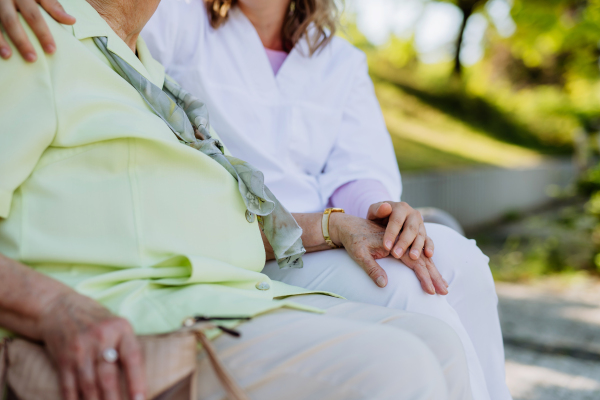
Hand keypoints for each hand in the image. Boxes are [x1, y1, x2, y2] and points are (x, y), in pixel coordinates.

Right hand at [0, 0, 74, 60]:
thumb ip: (53, 7)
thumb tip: (72, 20)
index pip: (34, 16)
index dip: (43, 33)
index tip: (51, 50)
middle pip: (13, 20)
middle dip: (22, 41)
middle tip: (32, 58)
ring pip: (0, 22)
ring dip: (3, 41)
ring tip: (8, 56)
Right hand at [38, 291, 144, 399]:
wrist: (58, 307)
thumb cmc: (96, 319)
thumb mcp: (118, 325)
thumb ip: (127, 347)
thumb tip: (140, 380)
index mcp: (120, 329)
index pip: (132, 357)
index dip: (137, 381)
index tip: (140, 399)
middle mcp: (100, 339)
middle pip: (107, 376)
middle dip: (113, 399)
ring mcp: (79, 350)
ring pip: (89, 385)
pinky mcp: (63, 359)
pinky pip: (69, 386)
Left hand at [329, 213, 446, 293]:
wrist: (350, 225)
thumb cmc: (354, 239)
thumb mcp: (358, 254)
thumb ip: (371, 267)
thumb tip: (385, 284)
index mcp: (395, 233)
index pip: (414, 258)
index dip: (423, 275)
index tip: (430, 290)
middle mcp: (405, 232)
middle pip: (424, 256)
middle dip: (434, 274)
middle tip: (443, 291)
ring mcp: (407, 236)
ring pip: (425, 255)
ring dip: (435, 271)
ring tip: (444, 287)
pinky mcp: (405, 241)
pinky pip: (421, 253)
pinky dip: (430, 264)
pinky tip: (435, 275)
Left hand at [367, 201, 433, 260]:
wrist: (387, 216)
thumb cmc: (379, 215)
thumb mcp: (374, 211)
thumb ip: (377, 209)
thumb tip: (386, 207)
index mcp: (400, 208)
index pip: (397, 221)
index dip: (391, 234)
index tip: (386, 246)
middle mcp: (413, 214)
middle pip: (410, 229)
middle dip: (404, 242)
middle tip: (396, 255)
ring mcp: (420, 223)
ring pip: (420, 235)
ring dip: (417, 246)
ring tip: (413, 257)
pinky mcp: (424, 232)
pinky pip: (429, 239)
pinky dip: (429, 246)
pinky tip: (428, 255)